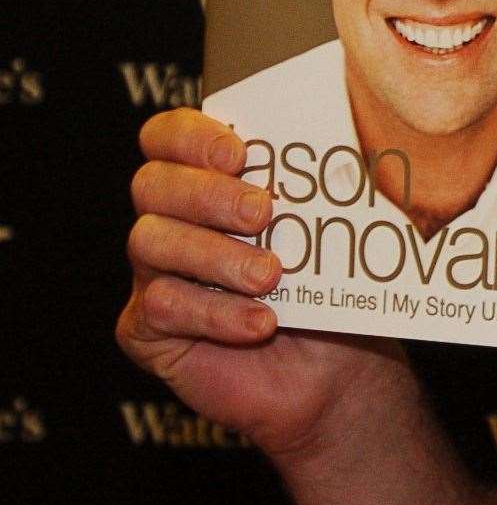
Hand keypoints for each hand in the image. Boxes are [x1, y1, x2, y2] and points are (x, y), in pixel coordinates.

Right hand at [117, 108, 403, 460]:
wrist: (335, 369)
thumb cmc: (330, 286)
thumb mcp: (330, 230)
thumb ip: (317, 186)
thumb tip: (340, 146)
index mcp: (207, 178)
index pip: (168, 136)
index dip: (191, 136)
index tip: (239, 153)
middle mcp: (171, 218)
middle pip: (153, 184)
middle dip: (207, 194)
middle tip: (263, 212)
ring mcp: (153, 273)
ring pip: (151, 242)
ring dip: (215, 256)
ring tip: (271, 275)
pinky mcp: (147, 329)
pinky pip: (161, 308)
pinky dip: (216, 314)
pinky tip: (261, 323)